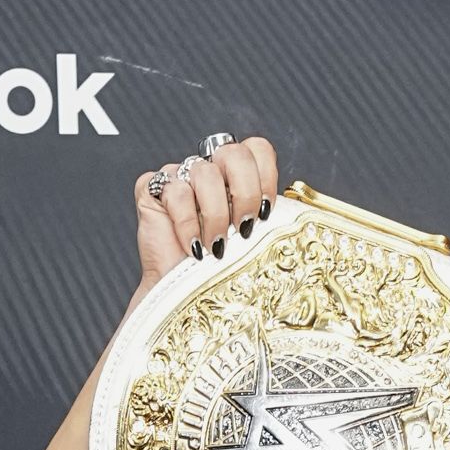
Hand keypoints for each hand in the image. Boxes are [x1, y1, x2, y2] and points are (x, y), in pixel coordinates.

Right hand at [131, 132, 279, 288]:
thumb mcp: (254, 243)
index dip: (265, 175)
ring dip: (215, 216)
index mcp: (236, 177)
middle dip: (244, 192)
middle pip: (234, 152)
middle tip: (244, 228)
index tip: (265, 211)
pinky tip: (192, 248)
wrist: (184, 300)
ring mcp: (179, 176)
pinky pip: (175, 190)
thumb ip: (267, 218)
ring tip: (217, 248)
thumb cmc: (220, 274)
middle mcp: (210, 171)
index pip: (256, 149)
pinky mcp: (152, 189)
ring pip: (204, 172)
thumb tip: (298, 216)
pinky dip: (187, 224)